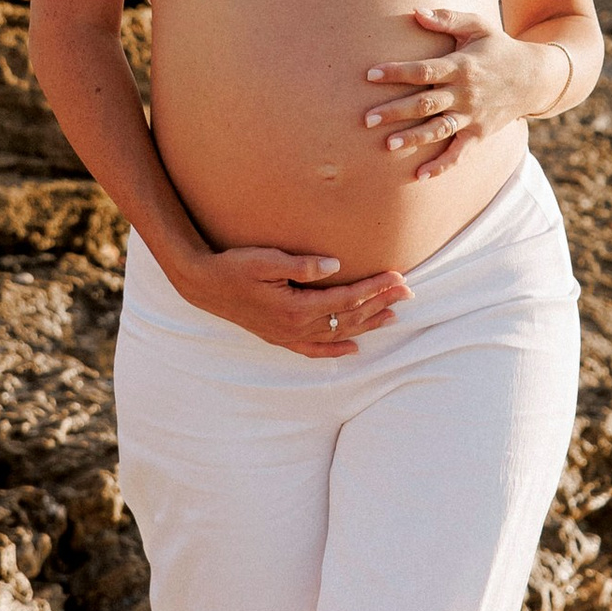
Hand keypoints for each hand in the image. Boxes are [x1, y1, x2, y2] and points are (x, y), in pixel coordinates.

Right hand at [171, 242, 411, 356]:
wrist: (203, 284)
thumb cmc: (233, 266)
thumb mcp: (266, 259)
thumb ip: (302, 265)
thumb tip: (336, 266)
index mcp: (296, 308)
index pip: (346, 298)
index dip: (374, 288)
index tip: (398, 277)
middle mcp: (295, 328)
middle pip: (348, 317)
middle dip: (379, 304)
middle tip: (408, 293)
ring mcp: (287, 336)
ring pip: (336, 334)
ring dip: (366, 325)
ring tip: (392, 316)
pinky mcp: (279, 337)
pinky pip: (313, 350)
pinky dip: (335, 351)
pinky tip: (353, 348)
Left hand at [362, 8, 548, 184]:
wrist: (535, 78)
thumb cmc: (499, 48)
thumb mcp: (478, 26)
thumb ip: (447, 18)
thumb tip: (415, 11)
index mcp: (461, 66)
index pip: (424, 69)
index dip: (397, 72)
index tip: (370, 75)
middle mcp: (465, 93)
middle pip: (425, 104)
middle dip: (395, 111)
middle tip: (367, 119)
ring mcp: (473, 116)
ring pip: (439, 130)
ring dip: (413, 138)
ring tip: (388, 145)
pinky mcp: (479, 134)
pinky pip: (459, 153)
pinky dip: (441, 166)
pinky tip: (419, 176)